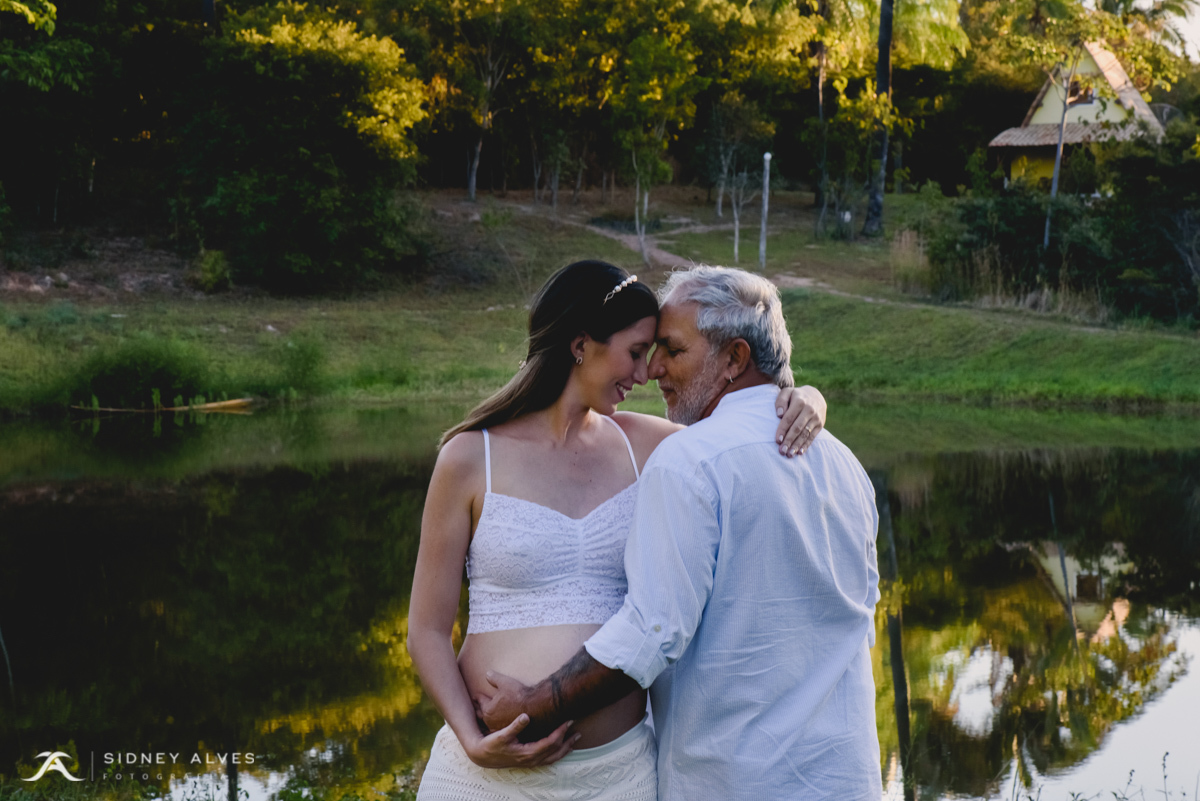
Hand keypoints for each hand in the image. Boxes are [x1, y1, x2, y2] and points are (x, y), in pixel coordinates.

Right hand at [461, 713, 578, 768]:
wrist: (482, 756)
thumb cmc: (492, 745)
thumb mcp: (501, 735)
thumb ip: (514, 726)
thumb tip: (526, 716)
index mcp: (527, 753)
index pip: (550, 742)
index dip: (560, 732)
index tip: (568, 721)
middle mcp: (531, 759)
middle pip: (556, 751)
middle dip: (567, 740)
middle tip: (578, 729)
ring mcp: (531, 762)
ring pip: (553, 757)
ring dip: (565, 748)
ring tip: (575, 739)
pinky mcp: (528, 761)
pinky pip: (548, 759)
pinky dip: (557, 753)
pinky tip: (561, 747)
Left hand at [476, 670, 537, 735]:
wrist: (536, 708)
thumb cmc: (519, 695)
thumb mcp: (504, 682)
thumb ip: (494, 678)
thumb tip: (487, 673)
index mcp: (488, 710)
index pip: (480, 701)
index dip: (478, 697)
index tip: (476, 696)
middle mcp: (491, 721)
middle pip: (482, 715)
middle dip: (479, 709)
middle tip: (478, 706)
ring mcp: (501, 728)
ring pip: (491, 724)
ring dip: (489, 719)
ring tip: (489, 717)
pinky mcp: (510, 732)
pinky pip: (501, 728)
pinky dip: (499, 725)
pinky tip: (501, 724)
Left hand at [774, 384, 826, 456]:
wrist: (815, 396)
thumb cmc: (795, 396)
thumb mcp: (787, 392)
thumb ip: (781, 401)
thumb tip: (779, 414)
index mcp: (800, 401)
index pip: (789, 418)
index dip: (783, 429)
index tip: (777, 440)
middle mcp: (810, 410)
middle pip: (798, 428)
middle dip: (789, 440)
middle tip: (782, 451)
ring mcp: (816, 418)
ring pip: (805, 434)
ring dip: (797, 445)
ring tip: (789, 454)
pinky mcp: (820, 425)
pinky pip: (812, 436)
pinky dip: (806, 445)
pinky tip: (799, 452)